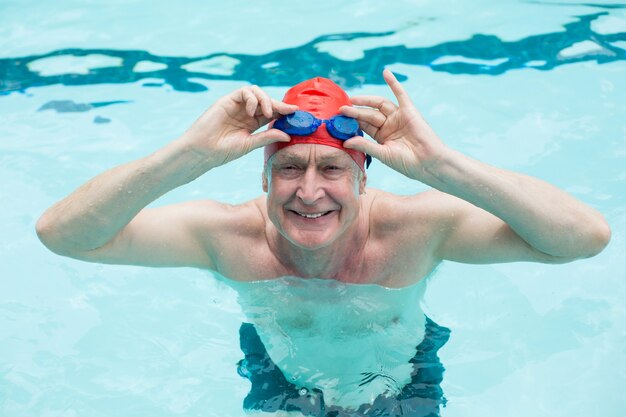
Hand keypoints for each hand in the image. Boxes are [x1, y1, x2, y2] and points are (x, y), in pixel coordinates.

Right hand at [181, 85, 297, 167]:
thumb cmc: (223, 151)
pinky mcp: (228, 100)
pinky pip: (245, 91)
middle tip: (289, 111)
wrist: (202, 150)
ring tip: (267, 113)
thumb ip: (266, 137)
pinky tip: (252, 112)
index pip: (272, 113)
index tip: (297, 114)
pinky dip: (253, 98)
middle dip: (279, 105)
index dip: (284, 112)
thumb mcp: (249, 144)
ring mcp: (238, 105)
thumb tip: (287, 135)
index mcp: (253, 123)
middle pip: (267, 101)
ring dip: (266, 100)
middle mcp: (247, 112)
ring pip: (257, 92)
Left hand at [340, 69, 446, 180]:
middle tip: (342, 109)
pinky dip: (393, 83)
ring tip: (353, 99)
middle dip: (356, 112)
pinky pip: (400, 94)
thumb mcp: (382, 154)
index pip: (364, 126)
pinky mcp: (409, 111)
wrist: (428, 162)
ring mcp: (398, 117)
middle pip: (369, 115)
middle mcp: (389, 125)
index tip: (339, 119)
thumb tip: (345, 142)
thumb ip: (365, 146)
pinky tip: (385, 72)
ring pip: (380, 104)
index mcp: (382, 137)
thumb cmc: (406, 162)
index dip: (353, 121)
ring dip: (367, 100)